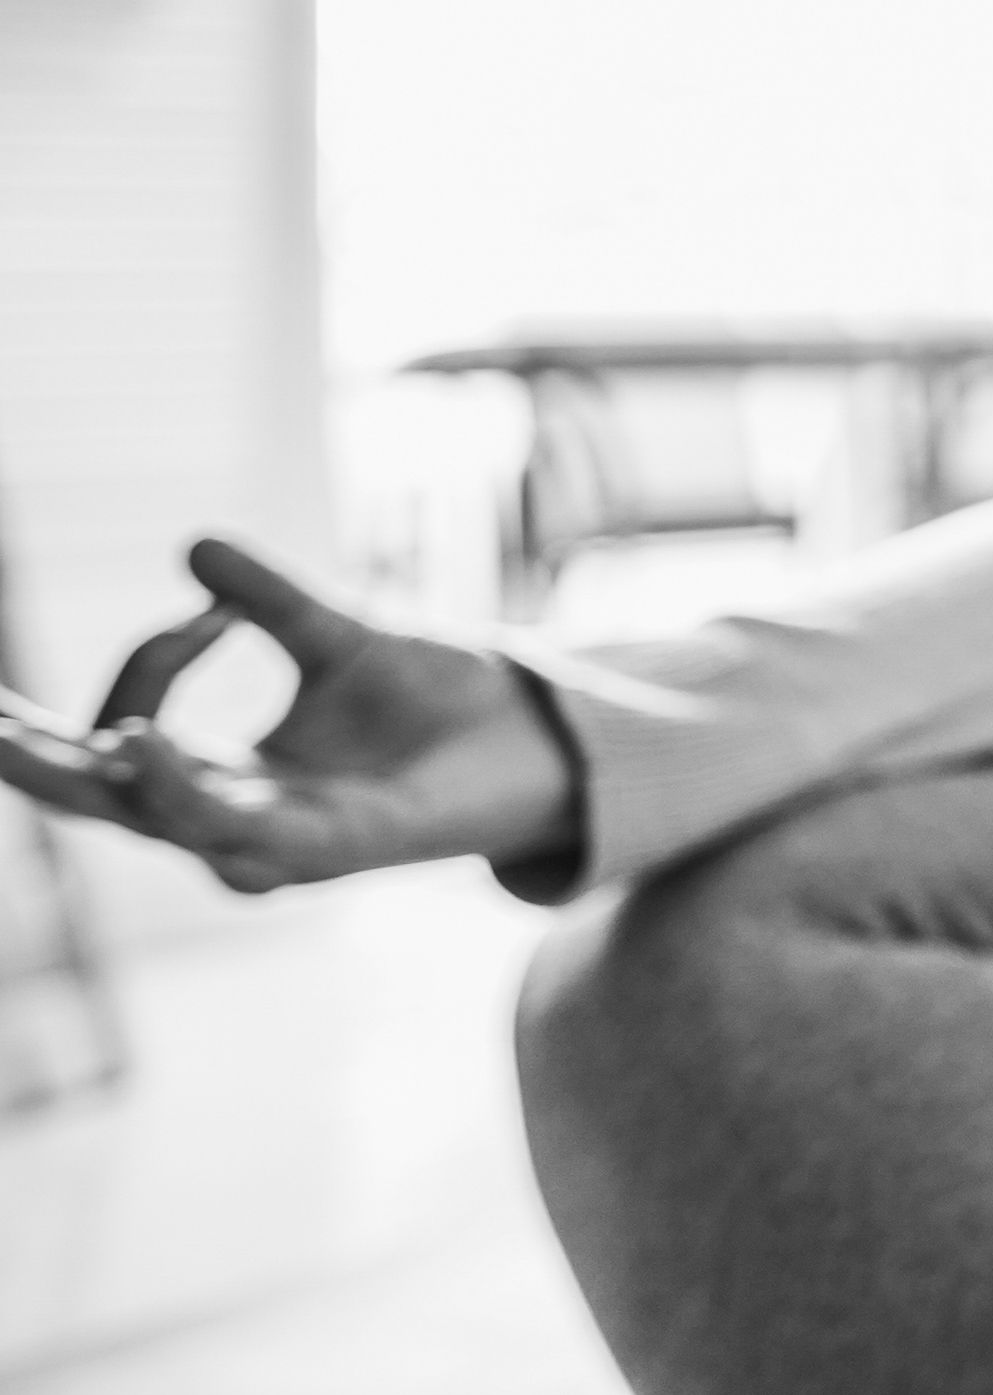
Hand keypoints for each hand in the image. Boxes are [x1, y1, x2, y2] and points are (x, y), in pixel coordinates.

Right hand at [0, 538, 580, 892]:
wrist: (541, 740)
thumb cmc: (438, 701)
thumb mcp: (342, 636)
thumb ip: (271, 601)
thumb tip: (192, 542)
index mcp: (226, 775)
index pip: (128, 736)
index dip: (143, 669)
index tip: (205, 607)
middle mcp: (237, 818)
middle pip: (109, 798)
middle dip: (37, 764)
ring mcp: (283, 842)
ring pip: (169, 823)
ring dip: (120, 780)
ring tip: (87, 737)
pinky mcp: (339, 851)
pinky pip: (246, 839)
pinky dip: (192, 799)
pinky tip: (153, 755)